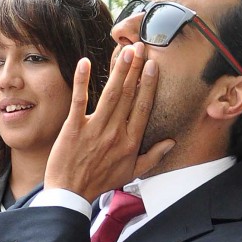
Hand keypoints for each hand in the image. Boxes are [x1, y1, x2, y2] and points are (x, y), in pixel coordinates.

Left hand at [43, 45, 174, 199]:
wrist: (70, 194)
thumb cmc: (99, 183)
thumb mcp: (131, 173)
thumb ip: (153, 157)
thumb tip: (171, 143)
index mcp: (130, 142)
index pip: (142, 107)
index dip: (148, 85)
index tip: (153, 66)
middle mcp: (115, 133)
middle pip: (129, 96)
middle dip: (135, 69)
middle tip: (141, 46)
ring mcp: (94, 129)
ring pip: (111, 95)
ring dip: (119, 71)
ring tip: (126, 51)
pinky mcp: (74, 128)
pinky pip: (80, 101)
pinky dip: (82, 81)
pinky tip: (85, 62)